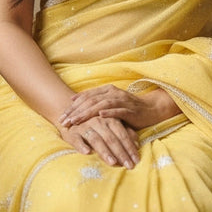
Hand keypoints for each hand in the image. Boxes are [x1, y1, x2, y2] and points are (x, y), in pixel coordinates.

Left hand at [58, 84, 179, 130]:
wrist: (151, 109)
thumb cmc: (128, 109)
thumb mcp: (110, 105)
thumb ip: (96, 103)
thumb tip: (76, 104)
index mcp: (107, 91)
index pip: (86, 97)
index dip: (72, 106)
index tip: (61, 115)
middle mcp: (113, 93)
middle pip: (90, 101)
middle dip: (75, 112)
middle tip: (64, 121)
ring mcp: (121, 101)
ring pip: (101, 105)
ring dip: (87, 113)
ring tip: (76, 121)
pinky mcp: (130, 110)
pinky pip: (118, 110)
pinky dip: (109, 113)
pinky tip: (100, 116)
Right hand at [58, 115, 139, 168]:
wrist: (71, 115)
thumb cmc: (95, 123)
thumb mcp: (110, 124)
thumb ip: (124, 131)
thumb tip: (137, 142)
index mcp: (109, 119)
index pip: (122, 134)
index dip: (129, 147)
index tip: (136, 160)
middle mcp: (98, 121)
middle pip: (111, 138)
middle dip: (121, 153)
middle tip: (129, 165)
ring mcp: (85, 126)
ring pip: (96, 139)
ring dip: (105, 151)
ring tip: (113, 162)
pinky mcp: (72, 133)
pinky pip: (77, 139)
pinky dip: (81, 145)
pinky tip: (87, 152)